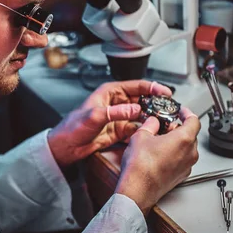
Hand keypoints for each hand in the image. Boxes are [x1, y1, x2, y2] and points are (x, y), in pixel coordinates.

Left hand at [47, 79, 171, 168]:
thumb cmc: (72, 127)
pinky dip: (143, 131)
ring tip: (163, 123)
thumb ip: (115, 112)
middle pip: (142, 100)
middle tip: (168, 110)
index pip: (136, 86)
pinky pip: (136, 129)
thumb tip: (134, 109)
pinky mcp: (119, 131)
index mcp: (110, 92)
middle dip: (155, 105)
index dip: (152, 88)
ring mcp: (119, 117)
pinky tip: (150, 133)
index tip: (166, 92)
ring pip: (141, 115)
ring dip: (151, 119)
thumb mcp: (94, 116)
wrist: (65, 147)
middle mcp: (116, 103)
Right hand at [115, 106, 199, 213]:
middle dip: (178, 127)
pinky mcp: (181, 176)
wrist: (137, 190)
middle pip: (191, 134)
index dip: (186, 113)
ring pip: (187, 148)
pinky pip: (182, 160)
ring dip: (177, 141)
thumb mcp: (141, 135)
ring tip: (160, 139)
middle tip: (165, 125)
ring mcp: (187, 166)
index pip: (194, 120)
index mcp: (184, 139)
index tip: (181, 111)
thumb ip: (150, 124)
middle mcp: (190, 153)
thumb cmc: (141, 167)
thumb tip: (152, 122)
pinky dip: (175, 154)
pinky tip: (159, 153)